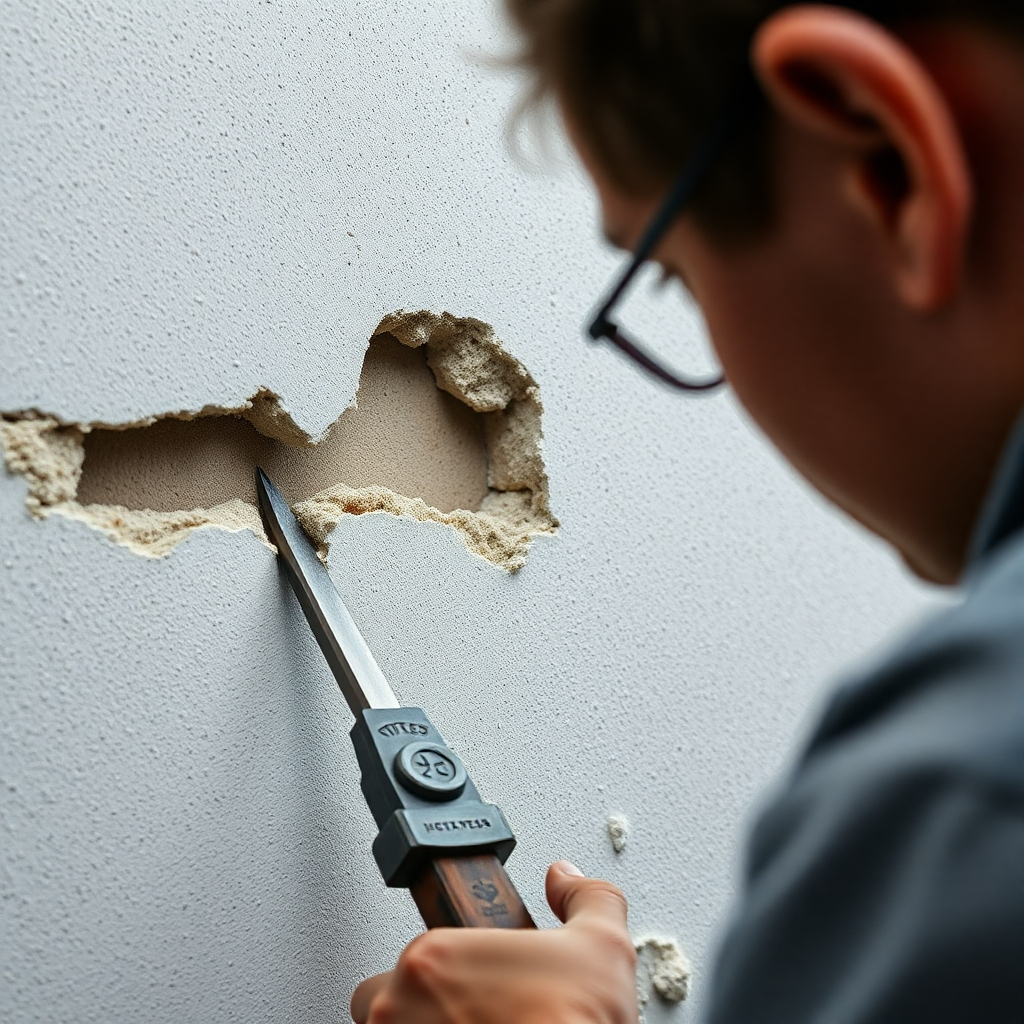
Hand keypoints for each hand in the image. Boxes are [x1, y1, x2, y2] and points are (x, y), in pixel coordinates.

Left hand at [351, 861, 638, 1023]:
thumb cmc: (575, 1022)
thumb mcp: (601, 943)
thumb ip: (584, 897)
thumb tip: (566, 880)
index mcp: (432, 957)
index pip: (413, 960)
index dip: (447, 974)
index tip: (475, 987)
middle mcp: (399, 1007)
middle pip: (390, 1004)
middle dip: (424, 1011)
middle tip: (473, 1017)